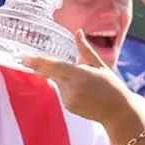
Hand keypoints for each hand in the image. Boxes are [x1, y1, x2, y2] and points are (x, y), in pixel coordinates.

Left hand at [24, 30, 142, 128]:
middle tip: (26, 59)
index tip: (25, 58)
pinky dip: (68, 88)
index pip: (55, 67)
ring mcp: (69, 99)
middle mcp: (72, 88)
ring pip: (58, 82)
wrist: (118, 112)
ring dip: (63, 78)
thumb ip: (85, 50)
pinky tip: (83, 91)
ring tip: (84, 82)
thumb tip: (78, 32)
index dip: (39, 62)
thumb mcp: (101, 66)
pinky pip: (63, 92)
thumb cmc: (113, 87)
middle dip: (41, 67)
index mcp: (81, 75)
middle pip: (52, 74)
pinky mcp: (69, 106)